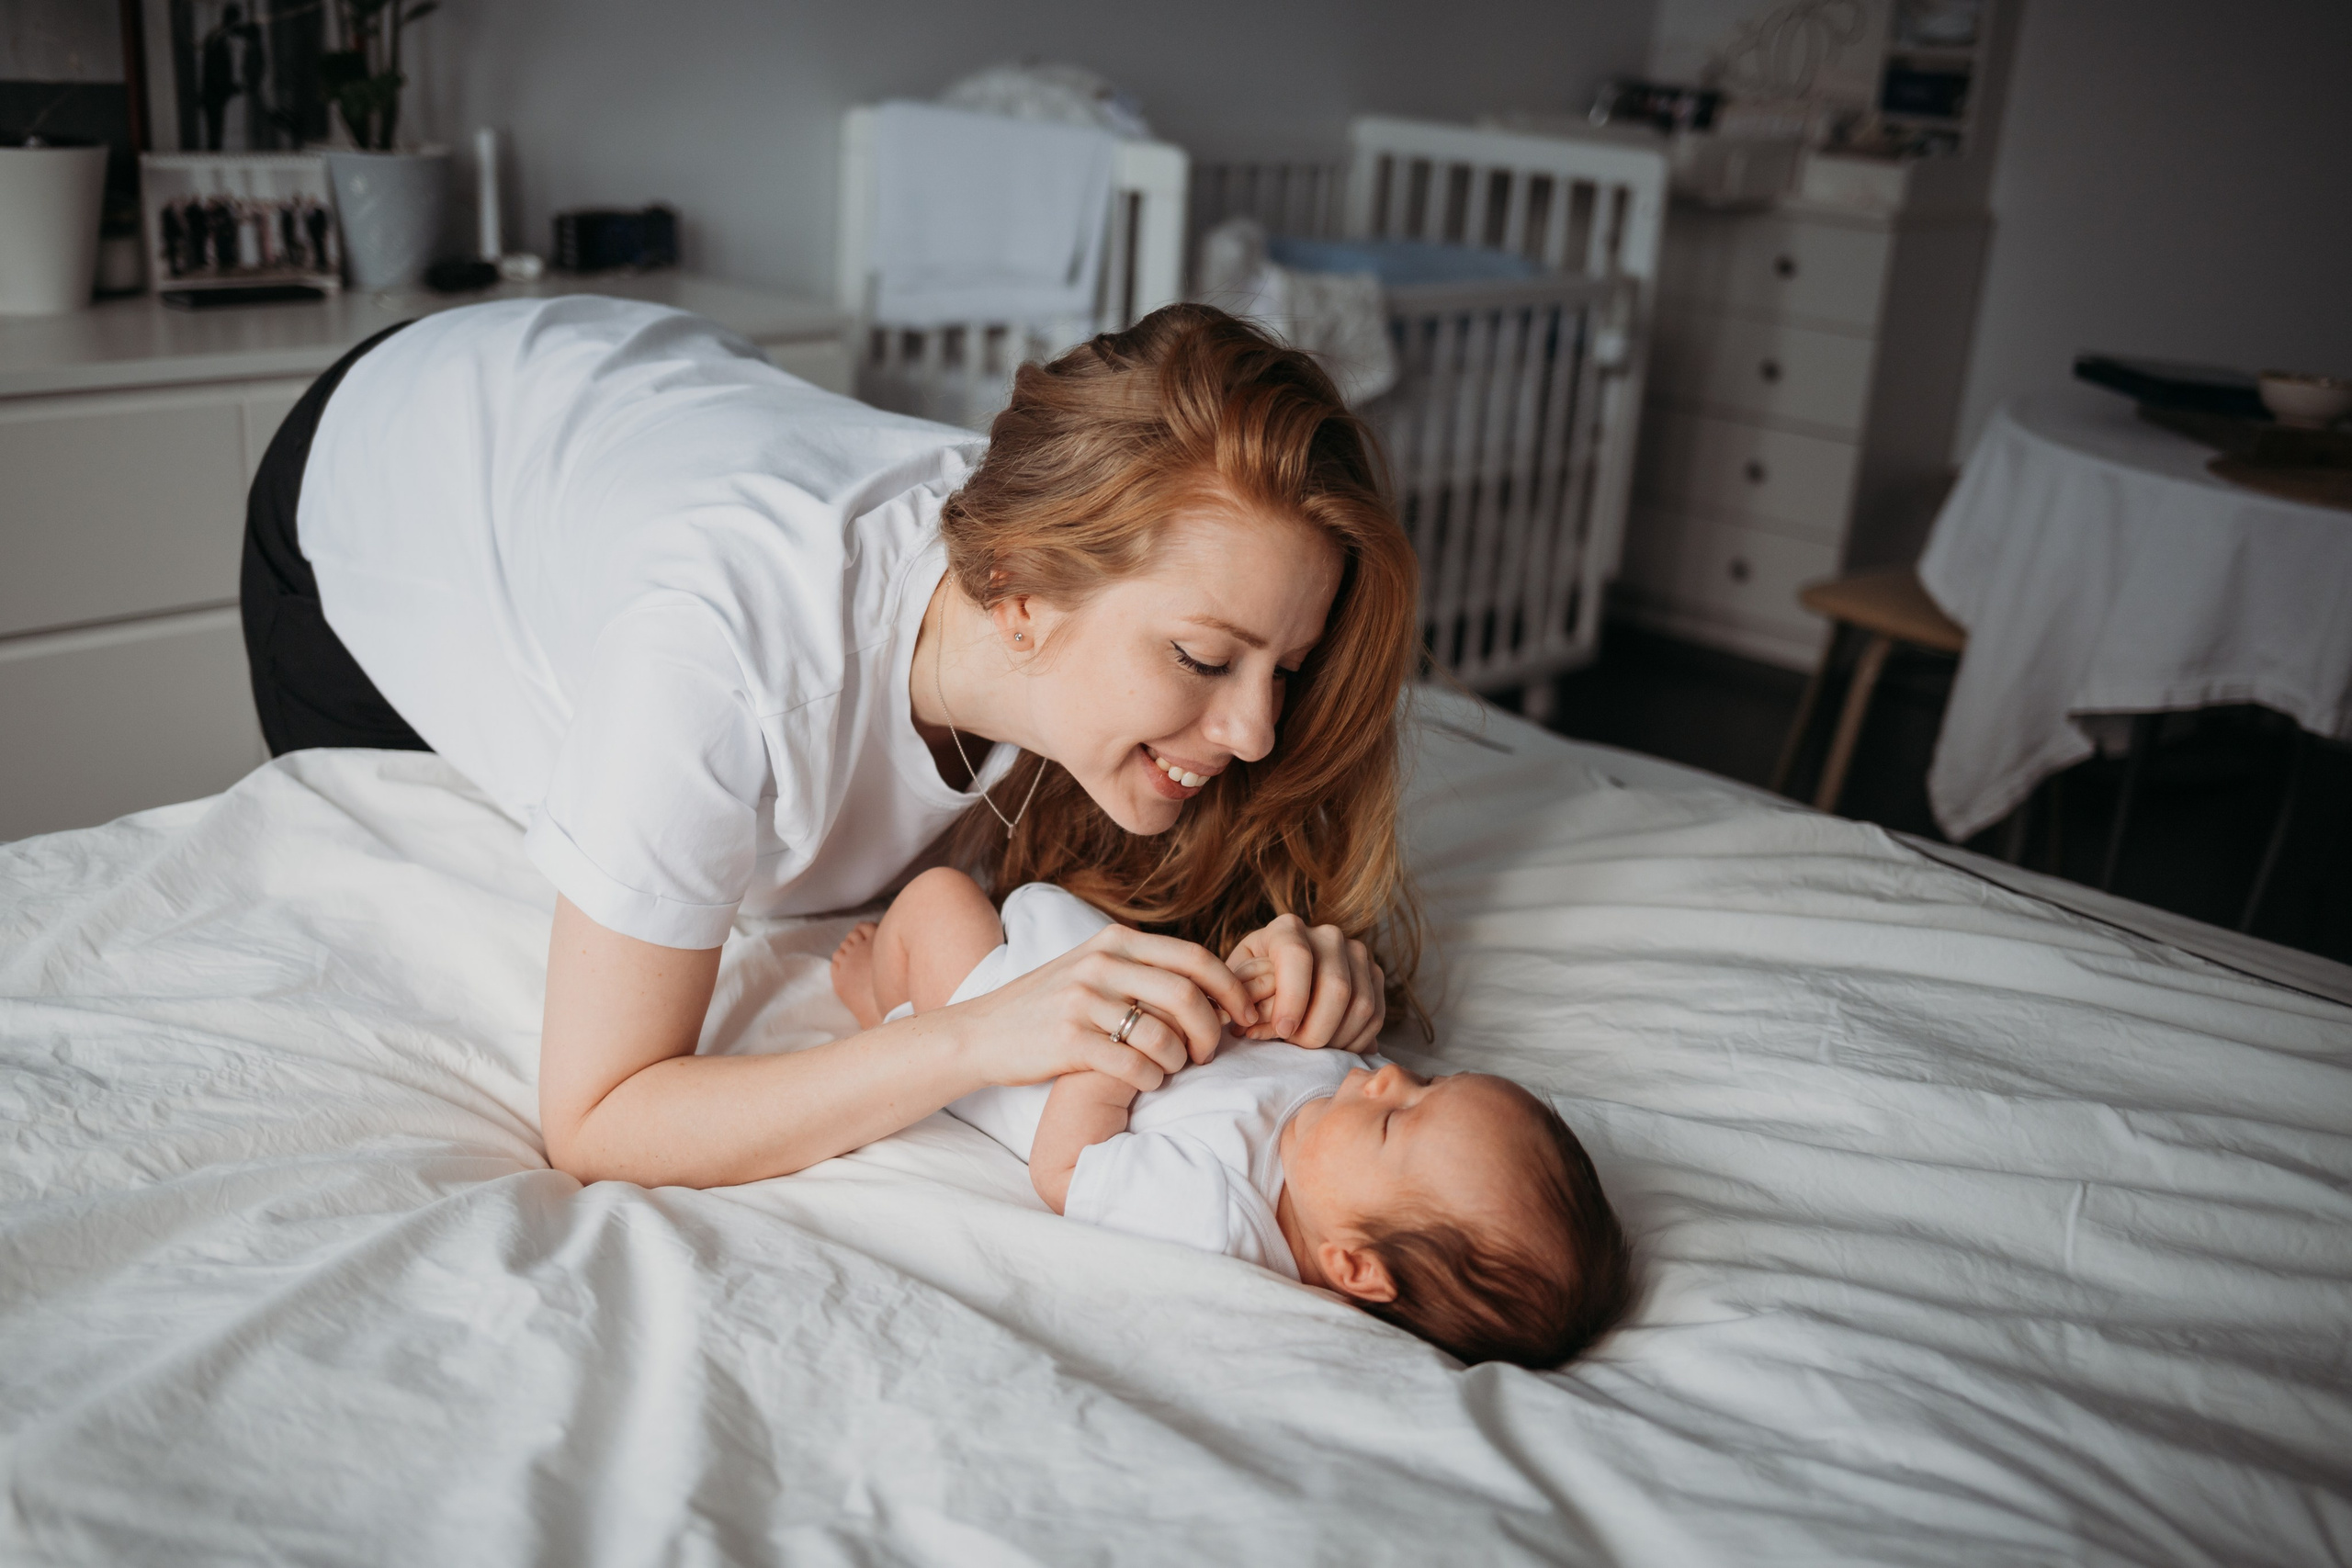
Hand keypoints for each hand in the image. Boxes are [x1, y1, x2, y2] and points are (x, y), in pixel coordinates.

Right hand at [946, 924, 1258, 1094]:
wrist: (982, 1032)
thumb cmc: (1050, 1005)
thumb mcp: (1094, 967)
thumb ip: (1143, 968)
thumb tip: (1210, 985)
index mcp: (1115, 941)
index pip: (1194, 957)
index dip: (1230, 988)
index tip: (1245, 1014)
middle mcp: (1101, 964)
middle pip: (1186, 996)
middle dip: (1211, 1030)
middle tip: (1210, 1052)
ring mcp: (1082, 1001)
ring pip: (1162, 1035)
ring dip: (1179, 1060)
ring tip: (1172, 1068)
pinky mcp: (1068, 1040)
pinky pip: (1132, 1065)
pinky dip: (1150, 1079)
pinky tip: (1144, 1082)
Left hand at [1226, 914, 1383, 1052]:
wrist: (1281, 973)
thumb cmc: (1252, 982)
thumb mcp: (1237, 983)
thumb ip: (1240, 1000)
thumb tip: (1249, 1027)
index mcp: (1287, 928)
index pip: (1297, 956)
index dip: (1292, 998)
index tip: (1282, 1030)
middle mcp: (1327, 935)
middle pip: (1336, 986)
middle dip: (1316, 1029)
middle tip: (1296, 1047)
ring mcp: (1356, 953)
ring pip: (1360, 1004)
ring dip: (1336, 1038)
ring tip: (1311, 1049)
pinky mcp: (1375, 975)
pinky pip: (1375, 1015)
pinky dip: (1355, 1040)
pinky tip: (1332, 1047)